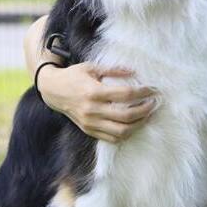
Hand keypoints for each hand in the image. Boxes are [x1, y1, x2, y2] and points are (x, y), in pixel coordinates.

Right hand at [37, 62, 158, 142]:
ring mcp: (90, 123)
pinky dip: (126, 134)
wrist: (52, 91)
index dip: (142, 92)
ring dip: (138, 125)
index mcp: (94, 92)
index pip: (125, 95)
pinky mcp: (89, 130)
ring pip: (121, 131)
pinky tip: (134, 125)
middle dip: (145, 110)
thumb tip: (134, 71)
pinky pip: (111, 138)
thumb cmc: (74, 76)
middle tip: (153, 104)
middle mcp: (92, 110)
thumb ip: (113, 70)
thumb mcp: (91, 67)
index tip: (153, 90)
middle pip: (126, 116)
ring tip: (147, 115)